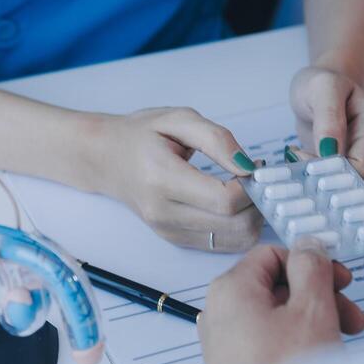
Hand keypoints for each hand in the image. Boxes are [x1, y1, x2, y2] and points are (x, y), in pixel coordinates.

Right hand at [91, 107, 262, 251]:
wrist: (106, 158)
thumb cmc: (141, 135)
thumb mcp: (179, 119)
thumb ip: (217, 139)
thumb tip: (249, 166)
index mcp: (162, 178)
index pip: (225, 200)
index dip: (252, 186)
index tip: (255, 166)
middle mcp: (164, 212)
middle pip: (235, 225)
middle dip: (257, 202)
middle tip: (255, 178)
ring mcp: (169, 231)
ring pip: (235, 240)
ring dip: (252, 216)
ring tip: (244, 189)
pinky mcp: (175, 240)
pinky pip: (223, 244)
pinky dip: (239, 226)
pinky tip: (232, 203)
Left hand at [199, 239, 363, 363]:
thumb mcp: (311, 310)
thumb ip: (311, 269)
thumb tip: (306, 244)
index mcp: (230, 288)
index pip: (271, 255)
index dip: (309, 263)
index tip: (339, 280)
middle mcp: (218, 311)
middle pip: (273, 286)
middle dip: (317, 297)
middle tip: (351, 317)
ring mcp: (222, 343)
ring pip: (272, 316)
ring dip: (311, 320)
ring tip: (341, 341)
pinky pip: (264, 342)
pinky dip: (292, 342)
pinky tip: (317, 358)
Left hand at [290, 66, 363, 188]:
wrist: (320, 90)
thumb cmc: (322, 85)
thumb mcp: (322, 90)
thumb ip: (329, 118)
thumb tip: (330, 151)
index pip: (363, 167)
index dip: (332, 172)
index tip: (300, 159)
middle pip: (360, 184)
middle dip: (326, 181)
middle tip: (296, 163)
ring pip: (352, 193)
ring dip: (323, 186)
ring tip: (300, 163)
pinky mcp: (359, 173)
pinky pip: (345, 192)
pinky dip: (324, 186)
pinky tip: (307, 169)